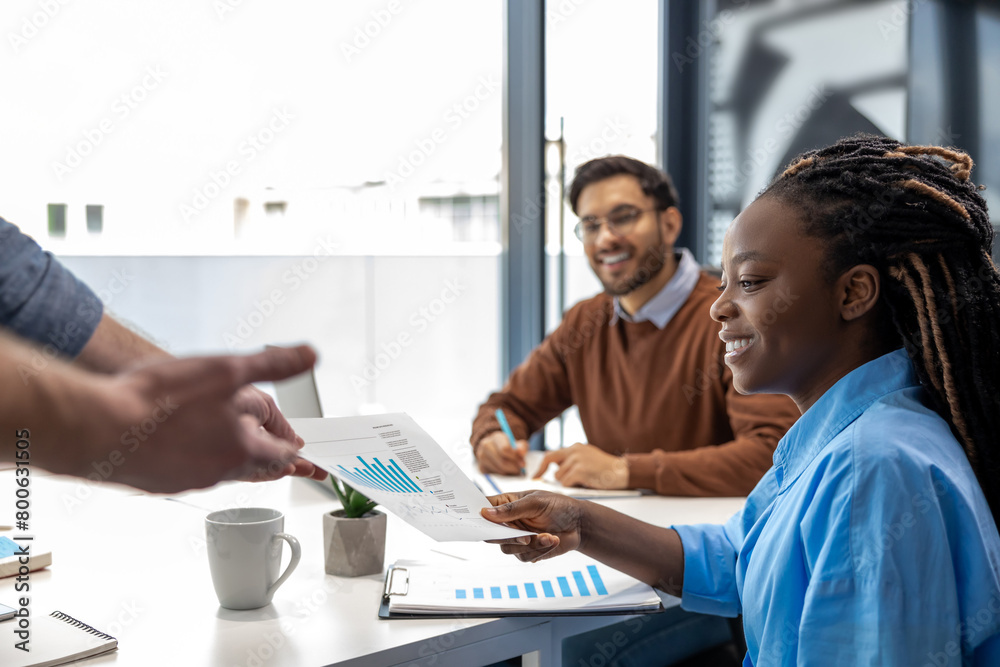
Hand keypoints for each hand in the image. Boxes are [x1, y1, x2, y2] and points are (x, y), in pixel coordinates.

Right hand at [90, 345, 319, 492]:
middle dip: (272, 461)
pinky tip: (192, 446)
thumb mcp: (226, 370)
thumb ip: (272, 366)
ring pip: (223, 470)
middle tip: (288, 462)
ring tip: (243, 450)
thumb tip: (309, 356)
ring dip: (237, 459)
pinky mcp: (159, 480)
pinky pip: (191, 471)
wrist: (97, 429)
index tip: (309, 461)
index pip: (282, 455)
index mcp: (241, 449)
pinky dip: (202, 459)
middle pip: (255, 468)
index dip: (297, 453)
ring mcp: (186, 479)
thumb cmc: (159, 402)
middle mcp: (217, 472)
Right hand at [474, 431, 528, 474]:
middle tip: (520, 470)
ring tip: (514, 470)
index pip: (505, 449)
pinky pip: (495, 476)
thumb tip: (521, 453)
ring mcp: (482, 457)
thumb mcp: (517, 444)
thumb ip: (522, 447)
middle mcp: (486, 445)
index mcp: (496, 437)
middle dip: (514, 468)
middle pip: (502, 462)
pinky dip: (503, 476)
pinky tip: (507, 472)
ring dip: (509, 473)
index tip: (523, 464)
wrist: (495, 448)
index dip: (515, 458)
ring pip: (499, 471)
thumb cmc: (509, 446)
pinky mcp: (481, 468)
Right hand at [481, 491, 586, 561]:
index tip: (478, 522)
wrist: (579, 524)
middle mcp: (507, 523)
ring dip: (530, 545)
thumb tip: (485, 513)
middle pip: (491, 535)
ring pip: (507, 549)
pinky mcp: (527, 551)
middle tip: (525, 537)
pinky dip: (540, 550)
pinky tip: (553, 540)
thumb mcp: (535, 502)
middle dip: (508, 538)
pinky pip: (524, 557)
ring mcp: (516, 538)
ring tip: (549, 536)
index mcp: (505, 505)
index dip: (476, 516)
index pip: (483, 510)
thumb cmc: (557, 506)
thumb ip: (512, 509)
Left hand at [533, 443, 628, 488]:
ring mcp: (577, 459)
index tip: (535, 476)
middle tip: (538, 479)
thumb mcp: (587, 458)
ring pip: (559, 476)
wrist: (621, 471)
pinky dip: (571, 487)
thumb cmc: (605, 469)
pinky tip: (583, 484)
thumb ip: (572, 461)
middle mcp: (574, 450)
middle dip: (543, 472)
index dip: (541, 466)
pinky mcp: (580, 470)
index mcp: (575, 447)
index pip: (551, 454)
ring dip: (566, 482)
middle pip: (549, 459)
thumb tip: (555, 470)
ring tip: (580, 481)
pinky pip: (566, 483)